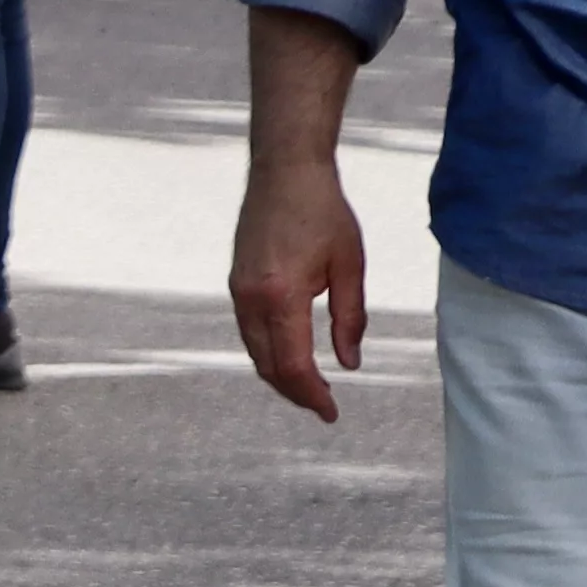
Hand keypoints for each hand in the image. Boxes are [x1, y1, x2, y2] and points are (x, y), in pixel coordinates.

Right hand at [230, 151, 367, 421]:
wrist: (284, 173)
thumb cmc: (324, 214)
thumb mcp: (350, 266)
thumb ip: (350, 318)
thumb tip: (349, 363)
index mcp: (282, 296)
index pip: (292, 363)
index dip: (312, 394)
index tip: (332, 413)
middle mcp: (251, 299)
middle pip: (267, 365)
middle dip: (295, 392)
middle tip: (324, 407)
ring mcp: (238, 291)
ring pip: (254, 351)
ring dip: (279, 375)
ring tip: (310, 387)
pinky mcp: (236, 284)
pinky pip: (249, 332)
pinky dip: (269, 353)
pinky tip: (291, 355)